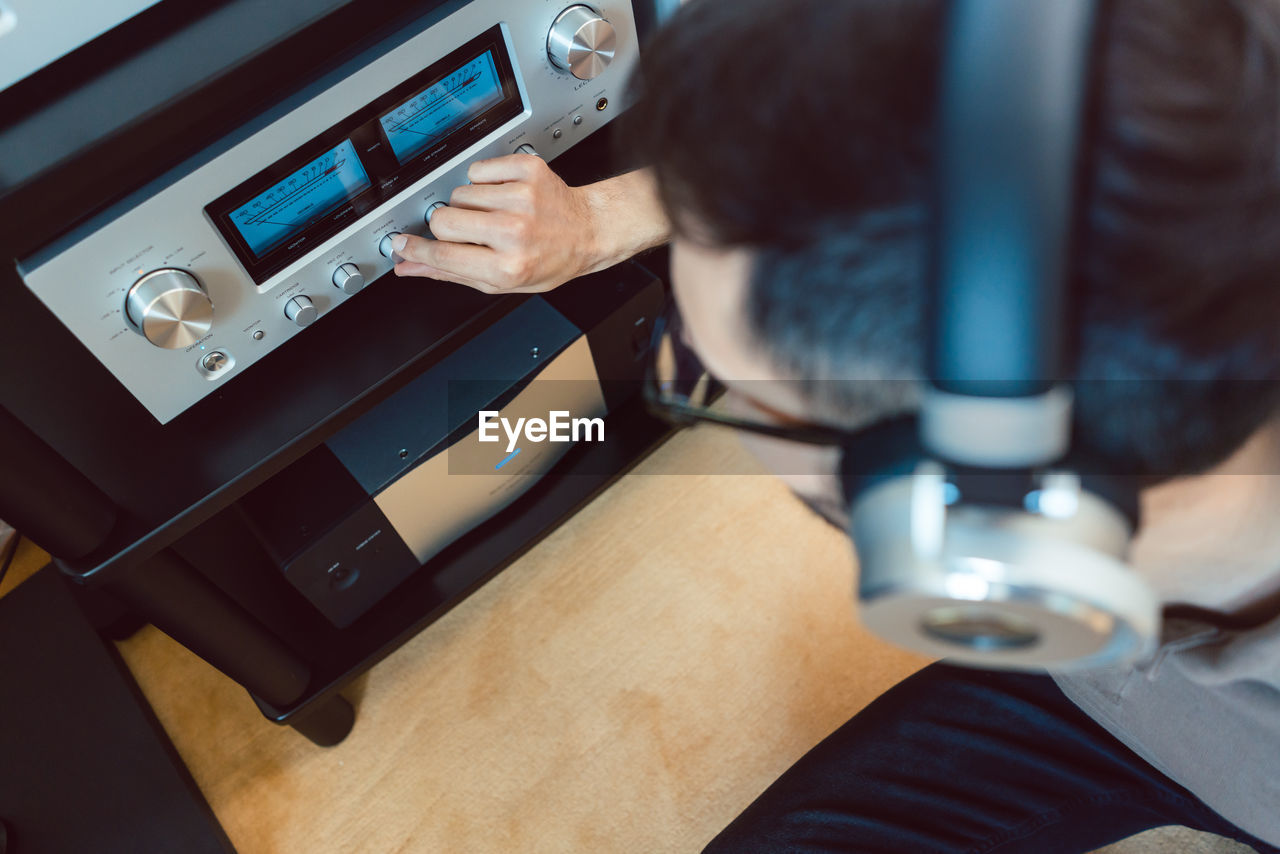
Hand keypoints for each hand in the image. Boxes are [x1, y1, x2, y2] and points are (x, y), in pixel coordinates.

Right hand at [393, 159, 669, 293]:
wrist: (588, 231)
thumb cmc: (548, 260)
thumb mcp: (501, 282)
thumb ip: (450, 272)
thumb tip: (409, 265)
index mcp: (507, 265)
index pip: (442, 254)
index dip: (416, 249)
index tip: (401, 244)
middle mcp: (514, 232)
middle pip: (442, 220)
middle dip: (449, 227)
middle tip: (474, 233)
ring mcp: (521, 198)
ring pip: (459, 194)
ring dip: (470, 204)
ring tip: (496, 215)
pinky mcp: (527, 171)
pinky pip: (478, 170)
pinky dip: (485, 181)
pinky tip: (504, 195)